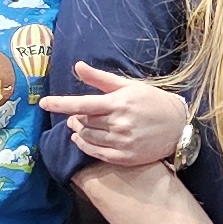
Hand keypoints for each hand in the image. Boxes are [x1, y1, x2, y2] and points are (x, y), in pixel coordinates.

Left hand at [40, 66, 188, 167]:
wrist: (179, 126)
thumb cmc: (152, 102)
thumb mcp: (129, 86)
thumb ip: (100, 78)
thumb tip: (77, 66)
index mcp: (118, 103)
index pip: (81, 104)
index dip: (60, 103)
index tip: (43, 103)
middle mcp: (119, 124)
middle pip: (82, 122)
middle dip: (74, 117)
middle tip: (77, 114)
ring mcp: (122, 142)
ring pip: (87, 137)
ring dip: (79, 131)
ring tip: (81, 125)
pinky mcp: (125, 157)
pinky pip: (95, 153)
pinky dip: (84, 146)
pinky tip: (83, 140)